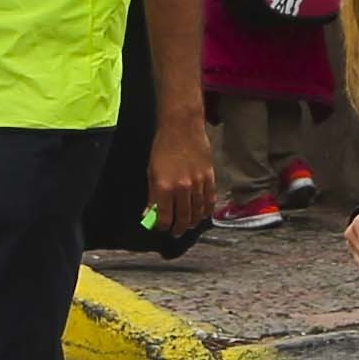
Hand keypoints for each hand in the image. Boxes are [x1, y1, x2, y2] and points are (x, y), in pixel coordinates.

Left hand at [148, 110, 213, 243]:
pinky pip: (210, 200)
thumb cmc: (163, 147)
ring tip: (189, 225)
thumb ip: (152, 195)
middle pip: (183, 218)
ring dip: (193, 222)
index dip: (163, 226)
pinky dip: (207, 210)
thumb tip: (148, 213)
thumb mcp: (151, 171)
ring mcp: (198, 183)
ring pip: (198, 212)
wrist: (182, 127)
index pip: (165, 217)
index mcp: (164, 187)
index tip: (161, 227)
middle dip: (179, 228)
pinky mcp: (210, 177)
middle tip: (176, 232)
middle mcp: (182, 188)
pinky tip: (203, 214)